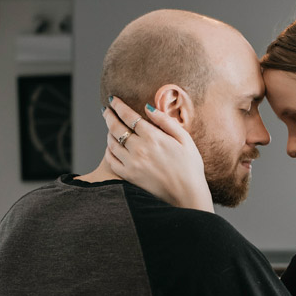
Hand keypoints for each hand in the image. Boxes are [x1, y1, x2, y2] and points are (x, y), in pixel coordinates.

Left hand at [102, 96, 212, 211]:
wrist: (188, 194)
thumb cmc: (190, 167)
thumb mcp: (185, 139)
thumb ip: (165, 122)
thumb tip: (149, 108)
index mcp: (153, 137)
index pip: (129, 116)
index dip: (118, 106)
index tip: (113, 100)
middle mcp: (139, 149)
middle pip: (116, 127)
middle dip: (109, 116)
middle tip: (106, 110)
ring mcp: (132, 164)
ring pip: (112, 143)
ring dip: (108, 133)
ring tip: (110, 127)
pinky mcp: (129, 176)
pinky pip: (112, 161)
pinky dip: (108, 151)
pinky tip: (111, 147)